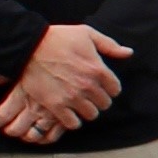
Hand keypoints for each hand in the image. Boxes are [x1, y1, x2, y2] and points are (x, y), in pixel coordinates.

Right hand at [0, 23, 125, 143]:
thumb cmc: (58, 38)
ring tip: (80, 104)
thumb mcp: (87, 34)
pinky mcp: (56, 105)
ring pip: (91, 114)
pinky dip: (72, 120)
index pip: (115, 89)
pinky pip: (73, 123)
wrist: (29, 46)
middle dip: (99, 99)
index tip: (102, 86)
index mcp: (98, 69)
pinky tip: (69, 112)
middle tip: (90, 95)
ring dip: (87, 110)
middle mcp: (88, 86)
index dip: (109, 88)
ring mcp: (72, 97)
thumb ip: (110, 45)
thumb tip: (129, 52)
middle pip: (104, 104)